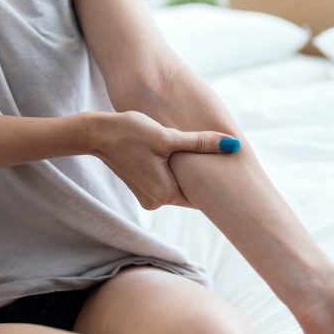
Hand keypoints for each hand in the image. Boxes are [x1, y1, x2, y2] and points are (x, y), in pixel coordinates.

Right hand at [89, 110, 237, 209]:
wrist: (97, 133)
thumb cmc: (130, 132)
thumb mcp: (168, 136)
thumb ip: (201, 142)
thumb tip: (233, 145)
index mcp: (164, 194)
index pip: (202, 197)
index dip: (218, 186)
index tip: (236, 175)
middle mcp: (156, 201)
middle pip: (191, 192)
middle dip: (205, 178)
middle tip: (226, 161)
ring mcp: (147, 197)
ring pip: (179, 186)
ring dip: (188, 173)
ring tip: (205, 156)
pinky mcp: (142, 188)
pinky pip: (167, 183)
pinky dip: (175, 172)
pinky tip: (181, 157)